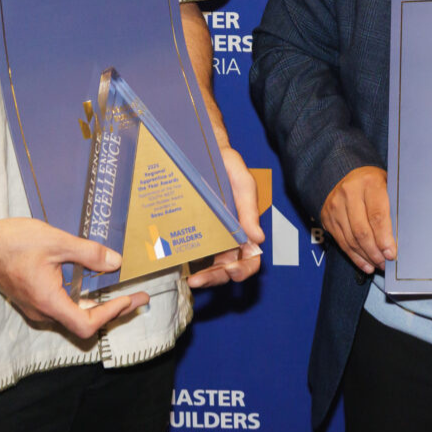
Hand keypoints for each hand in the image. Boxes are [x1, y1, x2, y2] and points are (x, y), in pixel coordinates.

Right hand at [0, 212, 145, 340]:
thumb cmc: (13, 241)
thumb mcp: (56, 242)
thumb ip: (88, 254)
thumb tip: (116, 262)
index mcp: (48, 301)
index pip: (86, 324)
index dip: (111, 314)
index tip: (130, 299)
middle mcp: (41, 312)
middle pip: (83, 323)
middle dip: (113, 312)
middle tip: (138, 299)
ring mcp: (35, 308)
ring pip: (72, 317)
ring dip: (98, 307)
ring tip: (121, 293)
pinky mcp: (32, 300)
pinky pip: (62, 308)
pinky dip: (82, 302)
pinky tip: (93, 286)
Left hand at [188, 146, 266, 288]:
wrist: (202, 151)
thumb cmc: (227, 166)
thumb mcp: (242, 183)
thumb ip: (249, 208)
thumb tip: (258, 239)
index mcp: (244, 228)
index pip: (250, 259)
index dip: (243, 270)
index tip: (231, 272)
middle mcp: (228, 237)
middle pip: (226, 269)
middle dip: (215, 278)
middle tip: (198, 280)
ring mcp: (208, 237)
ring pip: (208, 266)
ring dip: (200, 275)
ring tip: (187, 277)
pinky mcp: (190, 231)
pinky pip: (189, 251)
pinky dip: (183, 260)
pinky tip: (172, 261)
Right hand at [320, 165, 393, 273]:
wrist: (351, 177)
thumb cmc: (377, 185)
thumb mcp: (389, 187)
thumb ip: (395, 207)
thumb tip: (405, 237)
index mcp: (369, 182)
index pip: (377, 216)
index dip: (384, 238)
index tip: (392, 254)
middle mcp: (349, 192)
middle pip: (362, 231)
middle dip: (375, 252)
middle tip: (386, 263)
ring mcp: (335, 205)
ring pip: (351, 240)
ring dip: (366, 257)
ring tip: (378, 265)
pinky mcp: (327, 217)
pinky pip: (342, 243)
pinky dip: (355, 257)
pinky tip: (366, 264)